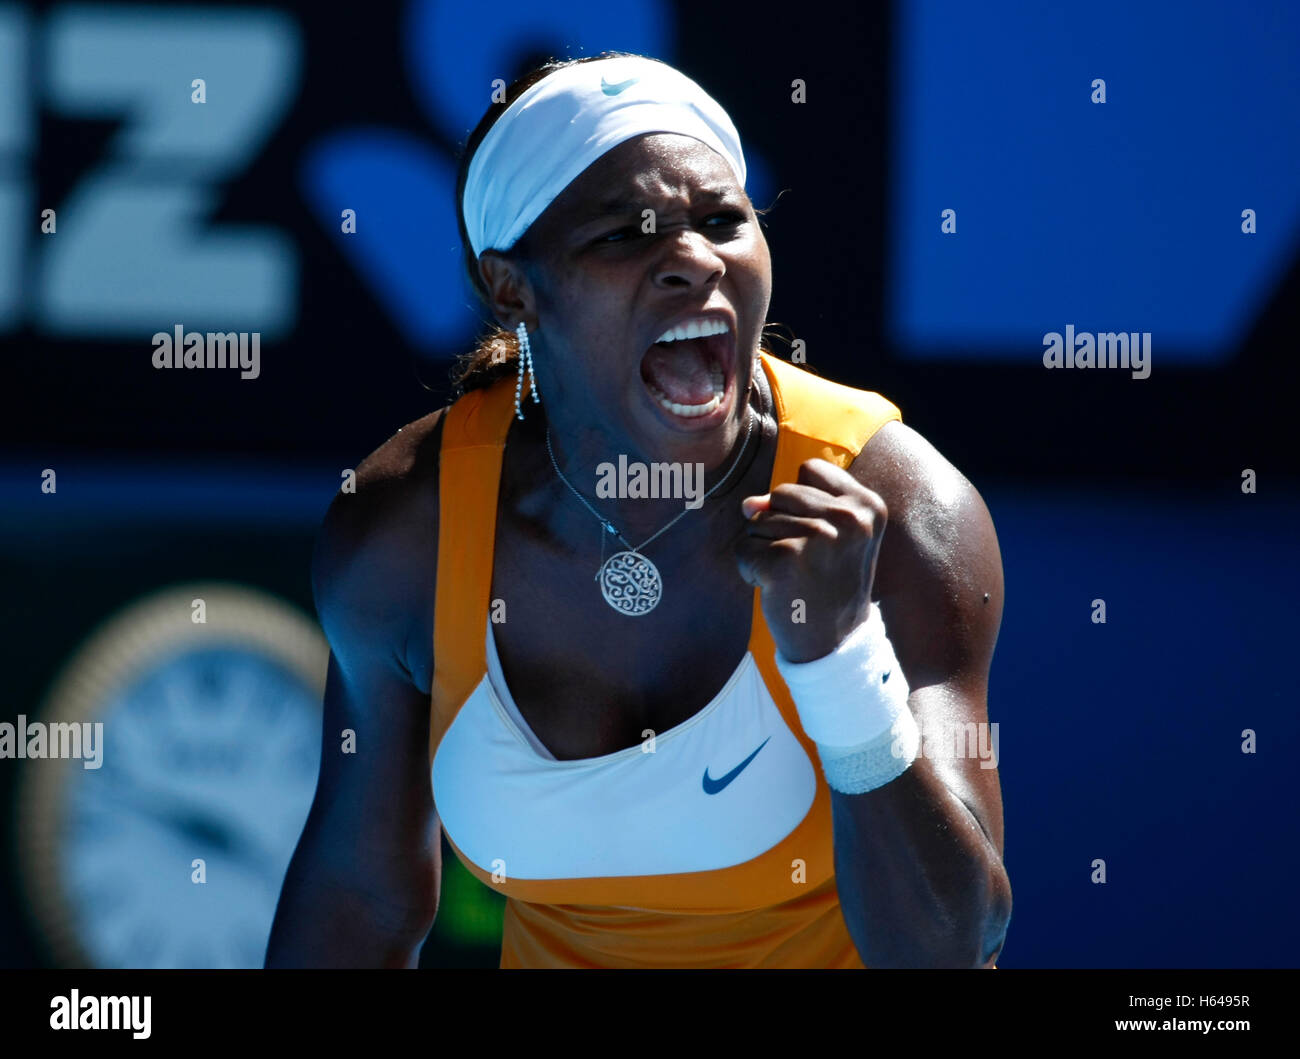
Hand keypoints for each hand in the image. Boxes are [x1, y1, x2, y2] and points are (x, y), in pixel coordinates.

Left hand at [735, 458, 887, 662]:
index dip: (801, 502)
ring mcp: (817, 537)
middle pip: (780, 493)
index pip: (809, 470)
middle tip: (807, 564)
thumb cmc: (829, 584)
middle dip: (780, 526)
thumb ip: (794, 506)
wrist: (835, 645)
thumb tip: (749, 504)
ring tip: (795, 577)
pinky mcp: (784, 560)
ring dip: (765, 550)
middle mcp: (847, 517)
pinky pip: (743, 547)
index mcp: (867, 505)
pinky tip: (777, 589)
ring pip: (758, 520)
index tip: (821, 538)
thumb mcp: (831, 536)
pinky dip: (750, 570)